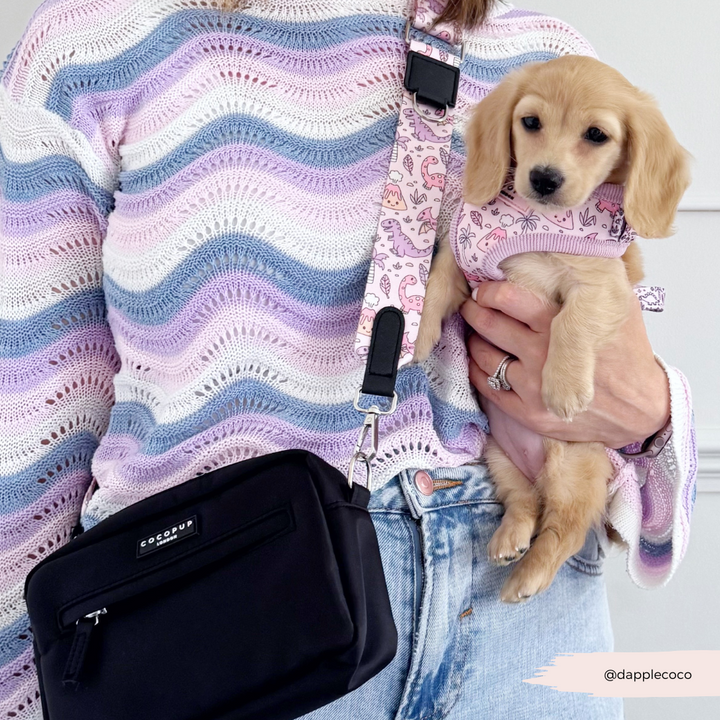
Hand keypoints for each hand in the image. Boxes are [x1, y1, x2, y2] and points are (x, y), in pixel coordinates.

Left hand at [461, 281, 670, 448]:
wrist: (641, 409)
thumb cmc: (629, 355)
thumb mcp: (622, 308)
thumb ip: (593, 285)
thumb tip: (568, 256)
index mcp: (562, 325)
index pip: (507, 299)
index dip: (489, 292)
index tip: (485, 290)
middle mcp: (542, 355)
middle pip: (489, 325)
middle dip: (474, 311)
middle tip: (471, 306)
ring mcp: (533, 387)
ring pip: (483, 355)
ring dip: (474, 341)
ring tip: (476, 333)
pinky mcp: (528, 413)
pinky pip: (487, 387)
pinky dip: (478, 371)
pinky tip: (481, 361)